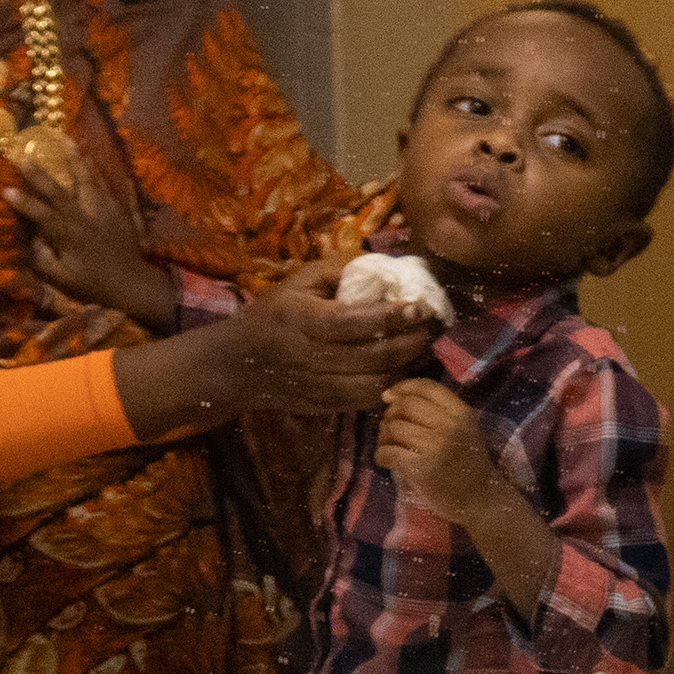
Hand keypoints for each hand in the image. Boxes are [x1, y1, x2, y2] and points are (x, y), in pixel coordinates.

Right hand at [9, 158, 176, 328]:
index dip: (24, 203)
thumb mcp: (62, 278)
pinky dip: (98, 172)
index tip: (5, 189)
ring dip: (75, 161)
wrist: (131, 284)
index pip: (42, 215)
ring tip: (66, 140)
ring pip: (88, 181)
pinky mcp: (119, 211)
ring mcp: (105, 212)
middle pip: (61, 192)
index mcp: (70, 236)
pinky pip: (107, 186)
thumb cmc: (92, 283)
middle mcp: (86, 219)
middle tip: (23, 155)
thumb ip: (43, 258)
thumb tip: (29, 238)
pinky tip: (90, 158)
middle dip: (40, 174)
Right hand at [218, 262, 439, 413]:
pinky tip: (407, 365)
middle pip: (375, 355)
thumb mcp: (298, 282)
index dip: (391, 316)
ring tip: (427, 344)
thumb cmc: (271, 314)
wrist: (238, 365)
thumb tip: (386, 268)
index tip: (420, 307)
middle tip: (436, 324)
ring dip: (410, 364)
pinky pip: (369, 399)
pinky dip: (394, 383)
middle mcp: (313, 357)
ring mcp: (321, 386)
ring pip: (377, 381)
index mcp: (303, 321)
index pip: (354, 322)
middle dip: (413, 340)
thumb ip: (339, 271)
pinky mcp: (327, 405)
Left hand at [375, 378, 505, 527]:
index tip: (389, 396)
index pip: (427, 387)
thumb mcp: (464, 429)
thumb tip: (393, 397)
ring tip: (389, 444)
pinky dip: (381, 454)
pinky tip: (387, 460)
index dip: (403, 387)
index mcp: (461, 413)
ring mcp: (435, 446)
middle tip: (390, 426)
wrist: (480, 498)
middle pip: (406, 405)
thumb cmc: (468, 463)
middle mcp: (449, 426)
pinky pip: (388, 451)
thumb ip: (439, 412)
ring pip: (394, 427)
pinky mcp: (421, 468)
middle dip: (391, 413)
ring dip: (384, 435)